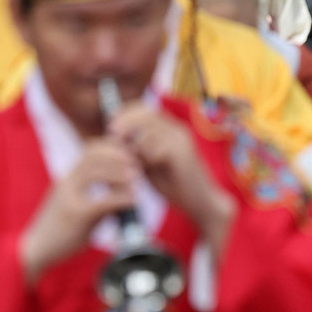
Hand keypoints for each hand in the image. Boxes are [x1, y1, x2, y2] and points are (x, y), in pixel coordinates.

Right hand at [20, 141, 138, 282]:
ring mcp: (69, 196)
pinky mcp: (75, 214)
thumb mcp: (77, 209)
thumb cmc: (58, 230)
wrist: (36, 249)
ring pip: (96, 172)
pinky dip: (121, 198)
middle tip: (137, 163)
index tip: (129, 154)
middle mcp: (67, 182)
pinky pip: (102, 200)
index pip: (89, 151)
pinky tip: (134, 201)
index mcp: (67, 178)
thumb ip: (97, 201)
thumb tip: (122, 200)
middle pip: (93, 156)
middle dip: (117, 156)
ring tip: (137, 178)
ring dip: (120, 173)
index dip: (110, 148)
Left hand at [109, 104, 234, 256]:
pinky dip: (145, 157)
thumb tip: (113, 138)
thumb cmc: (173, 184)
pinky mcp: (183, 153)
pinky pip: (156, 148)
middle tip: (112, 133)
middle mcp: (177, 130)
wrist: (200, 203)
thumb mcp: (149, 163)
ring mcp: (181, 140)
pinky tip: (143, 170)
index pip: (146, 109)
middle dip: (126, 121)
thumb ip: (135, 150)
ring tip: (129, 158)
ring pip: (149, 131)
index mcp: (170, 129)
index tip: (110, 124)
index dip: (126, 112)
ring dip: (134, 144)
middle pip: (147, 113)